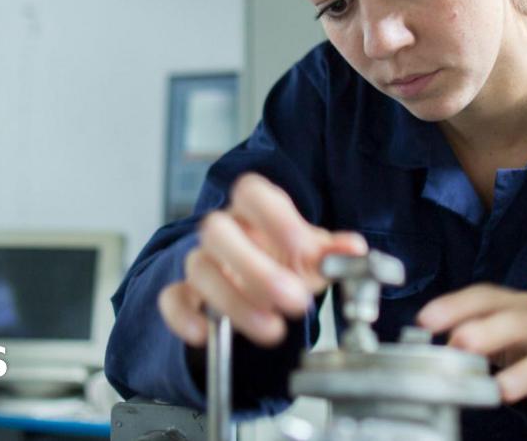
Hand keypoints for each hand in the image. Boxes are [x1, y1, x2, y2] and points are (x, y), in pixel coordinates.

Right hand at [158, 173, 367, 347]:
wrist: (259, 282)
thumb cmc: (284, 259)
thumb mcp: (312, 254)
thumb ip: (332, 251)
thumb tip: (355, 249)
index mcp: (253, 209)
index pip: (250, 192)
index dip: (273, 215)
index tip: (302, 245)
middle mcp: (222, 230)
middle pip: (216, 230)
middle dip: (254, 267)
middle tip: (294, 299)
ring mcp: (201, 260)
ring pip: (199, 269)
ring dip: (235, 301)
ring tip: (273, 330)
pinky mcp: (186, 293)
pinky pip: (171, 299)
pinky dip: (184, 317)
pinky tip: (205, 334)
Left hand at [417, 284, 526, 414]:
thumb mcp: (499, 327)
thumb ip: (468, 333)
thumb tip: (430, 345)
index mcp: (516, 305)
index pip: (486, 298)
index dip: (456, 305)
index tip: (425, 319)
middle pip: (519, 321)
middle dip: (489, 331)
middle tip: (460, 344)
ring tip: (504, 391)